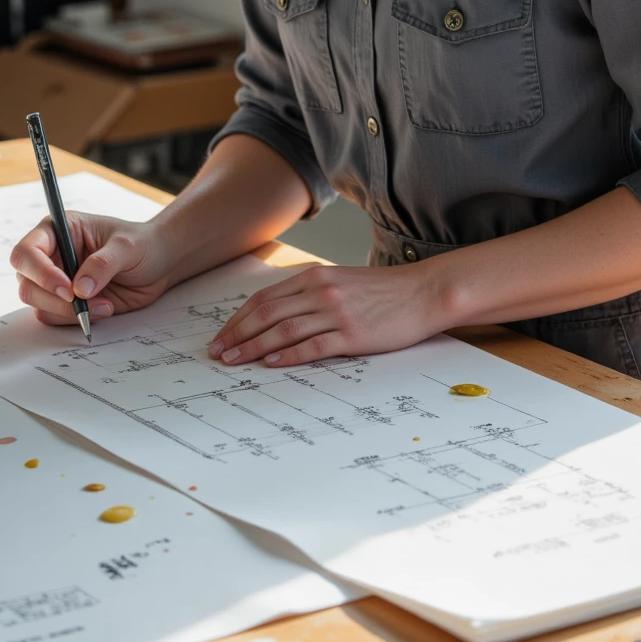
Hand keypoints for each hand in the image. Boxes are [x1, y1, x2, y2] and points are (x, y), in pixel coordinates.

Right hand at [9, 210, 168, 326]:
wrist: (159, 264)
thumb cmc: (143, 244)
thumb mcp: (128, 246)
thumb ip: (103, 263)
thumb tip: (79, 288)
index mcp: (60, 230)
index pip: (27, 251)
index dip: (40, 272)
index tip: (67, 288)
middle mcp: (52, 255)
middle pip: (26, 283)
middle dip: (53, 299)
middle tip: (83, 302)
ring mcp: (57, 280)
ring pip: (38, 304)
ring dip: (68, 312)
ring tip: (102, 304)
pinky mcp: (67, 302)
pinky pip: (55, 317)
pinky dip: (76, 319)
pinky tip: (102, 309)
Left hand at [206, 261, 449, 367]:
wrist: (423, 292)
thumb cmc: (384, 292)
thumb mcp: (342, 283)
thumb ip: (311, 294)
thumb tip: (278, 315)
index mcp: (315, 277)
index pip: (264, 298)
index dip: (238, 318)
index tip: (221, 335)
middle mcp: (320, 291)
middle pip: (266, 314)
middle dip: (237, 335)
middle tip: (217, 353)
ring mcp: (336, 312)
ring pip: (283, 330)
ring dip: (253, 347)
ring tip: (234, 361)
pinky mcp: (352, 334)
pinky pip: (312, 346)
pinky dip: (288, 355)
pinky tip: (270, 363)